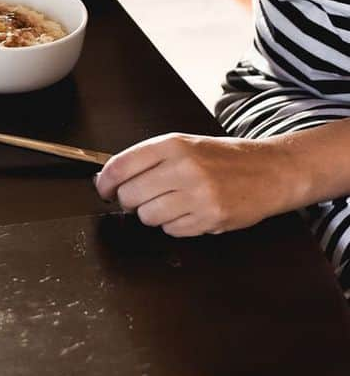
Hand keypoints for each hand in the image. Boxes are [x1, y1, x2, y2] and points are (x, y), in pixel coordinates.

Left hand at [94, 133, 299, 236]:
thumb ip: (149, 159)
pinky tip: (190, 212)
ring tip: (173, 203)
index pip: (121, 166)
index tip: (104, 189)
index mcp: (173, 145)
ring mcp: (198, 195)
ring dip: (154, 214)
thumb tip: (111, 179)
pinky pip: (172, 230)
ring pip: (148, 216)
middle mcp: (184, 168)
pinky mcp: (210, 218)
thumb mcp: (185, 145)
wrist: (269, 171)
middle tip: (142, 197)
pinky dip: (176, 225)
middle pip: (130, 195)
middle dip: (131, 201)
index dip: (106, 182)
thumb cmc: (223, 158)